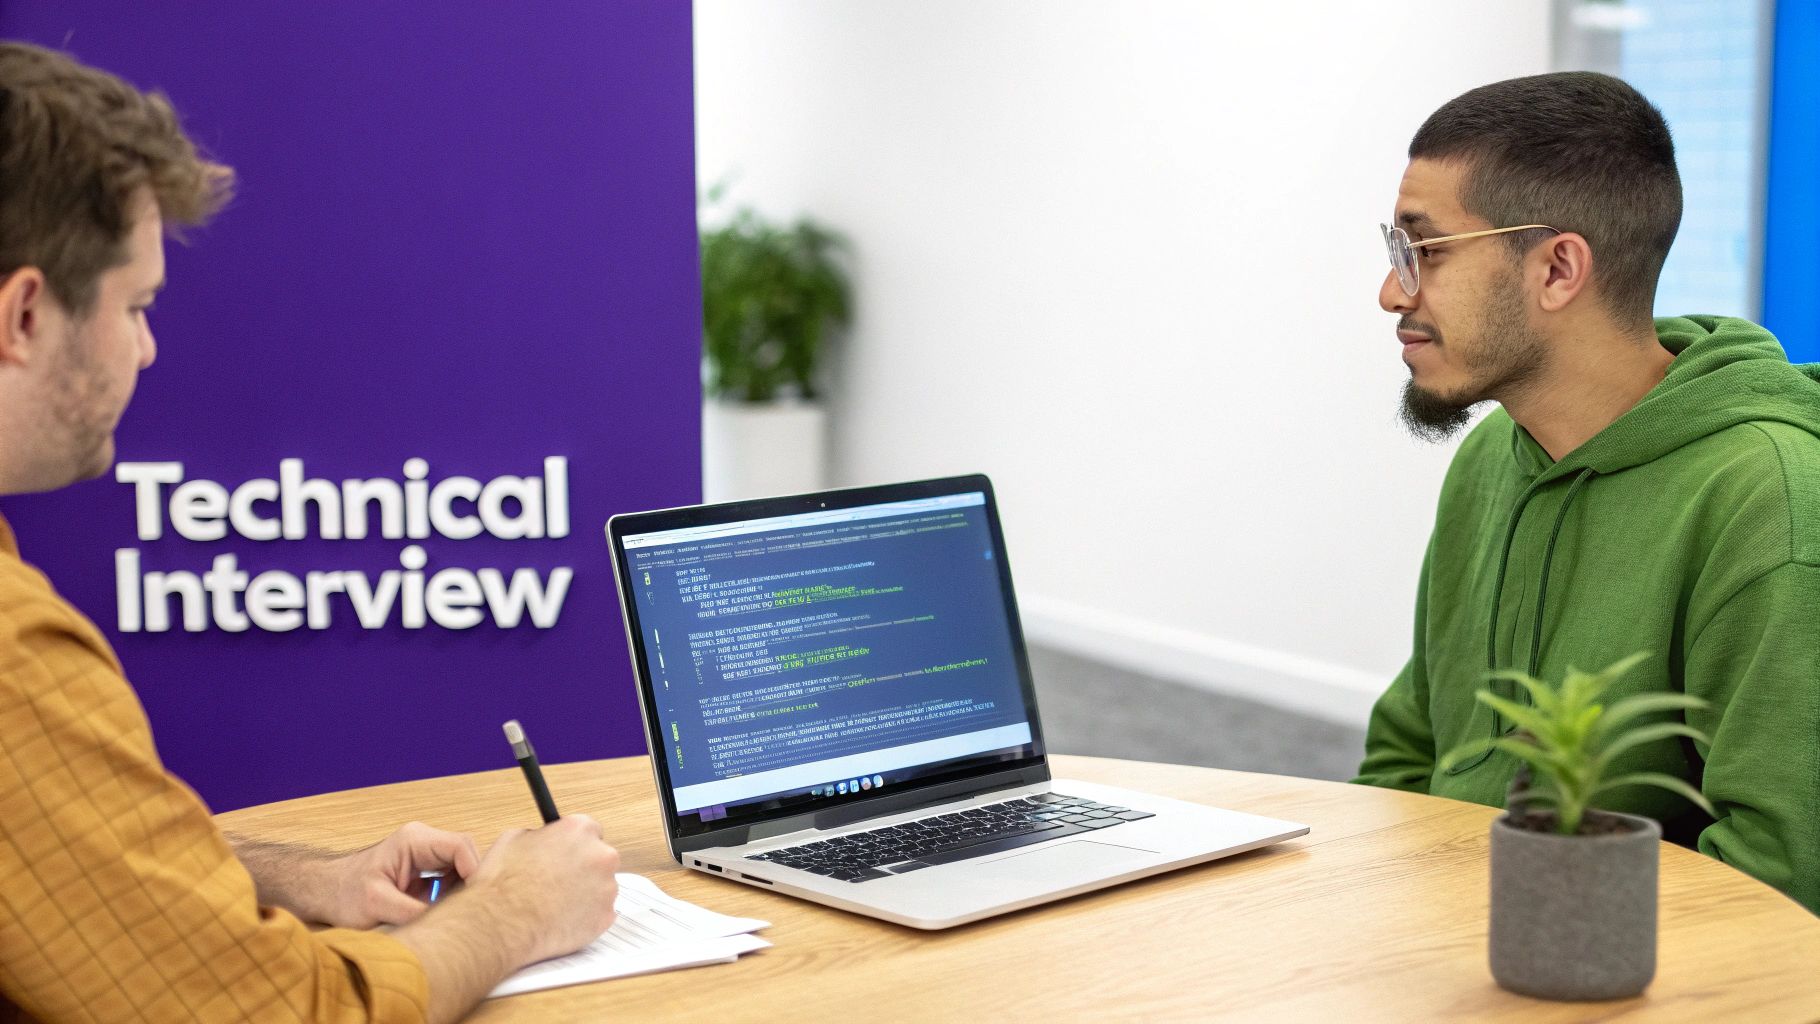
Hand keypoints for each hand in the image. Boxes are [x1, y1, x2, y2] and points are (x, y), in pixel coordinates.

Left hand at [325, 822, 481, 927]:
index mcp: (414, 840)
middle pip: (467, 857)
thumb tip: (446, 925)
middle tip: (468, 911)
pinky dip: (454, 898)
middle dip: (472, 883)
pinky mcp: (427, 874)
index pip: (461, 846)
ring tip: (456, 915)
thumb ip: (412, 912)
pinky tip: (445, 915)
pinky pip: (453, 881)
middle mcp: (425, 843)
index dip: (475, 870)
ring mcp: (427, 857)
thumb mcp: (376, 905)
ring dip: (463, 892)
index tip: (473, 900)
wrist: (324, 893)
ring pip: (463, 869)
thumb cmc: (343, 894)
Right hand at [465, 814, 620, 964]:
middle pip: (600, 857)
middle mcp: (600, 856)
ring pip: (602, 887)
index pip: (589, 830)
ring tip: (556, 904)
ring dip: (585, 892)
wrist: (502, 925)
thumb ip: (539, 835)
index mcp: (579, 830)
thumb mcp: (513, 839)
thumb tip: (543, 839)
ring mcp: (607, 888)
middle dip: (583, 867)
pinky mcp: (605, 917)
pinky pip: (600, 913)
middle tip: (559, 881)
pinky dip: (585, 917)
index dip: (574, 844)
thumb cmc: (504, 883)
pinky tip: (562, 919)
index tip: (567, 853)